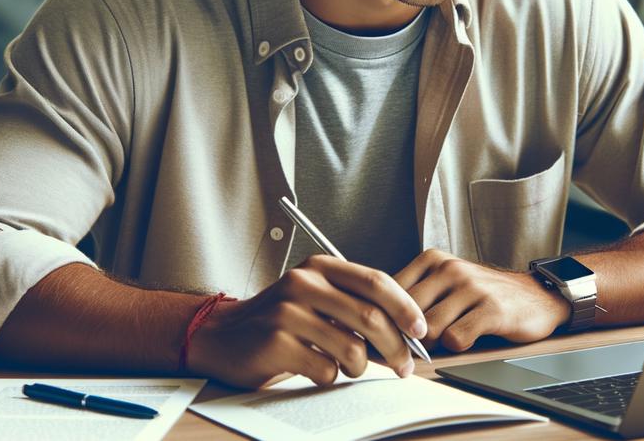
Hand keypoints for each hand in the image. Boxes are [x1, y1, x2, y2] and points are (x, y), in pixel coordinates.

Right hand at [186, 254, 427, 387]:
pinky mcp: (275, 342)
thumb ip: (354, 304)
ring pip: (352, 348)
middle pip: (370, 316)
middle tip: (405, 366)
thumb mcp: (315, 297)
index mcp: (319, 266)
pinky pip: (325, 369)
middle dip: (396, 347)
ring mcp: (287, 312)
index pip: (376, 280)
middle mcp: (303, 282)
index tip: (421, 330)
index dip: (405, 306)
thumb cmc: (280, 321)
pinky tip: (316, 369)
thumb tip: (406, 331)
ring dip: (361, 367)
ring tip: (351, 368)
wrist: (222, 336)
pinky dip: (330, 376)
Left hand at [393, 249, 569, 352]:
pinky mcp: (492, 309)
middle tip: (409, 349)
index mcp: (433, 260)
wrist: (536, 295)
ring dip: (431, 344)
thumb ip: (415, 295)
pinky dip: (455, 346)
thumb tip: (376, 320)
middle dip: (405, 336)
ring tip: (439, 345)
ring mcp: (472, 288)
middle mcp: (450, 269)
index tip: (384, 334)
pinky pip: (456, 337)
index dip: (384, 318)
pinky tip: (465, 341)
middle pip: (406, 313)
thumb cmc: (483, 294)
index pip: (390, 292)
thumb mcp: (446, 282)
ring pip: (429, 328)